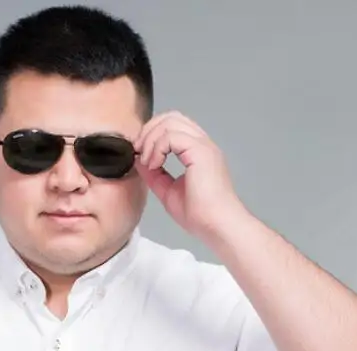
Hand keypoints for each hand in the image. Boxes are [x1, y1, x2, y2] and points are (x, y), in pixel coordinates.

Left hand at [134, 111, 244, 241]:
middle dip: (149, 130)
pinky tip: (154, 165)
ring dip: (151, 139)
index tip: (140, 155)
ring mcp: (203, 146)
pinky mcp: (201, 152)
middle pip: (172, 117)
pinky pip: (171, 136)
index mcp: (198, 152)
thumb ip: (155, 175)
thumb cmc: (200, 215)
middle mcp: (202, 144)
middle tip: (139, 152)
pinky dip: (157, 148)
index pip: (174, 126)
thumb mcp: (168, 192)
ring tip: (147, 162)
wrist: (217, 226)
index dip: (152, 134)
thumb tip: (139, 159)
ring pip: (170, 122)